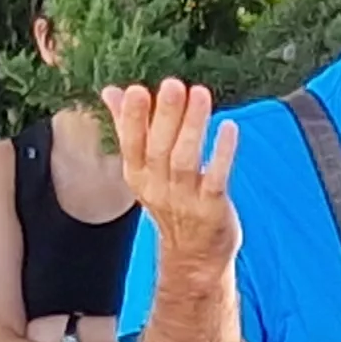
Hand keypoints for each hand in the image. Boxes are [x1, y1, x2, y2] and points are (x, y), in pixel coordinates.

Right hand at [97, 80, 239, 266]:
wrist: (193, 256)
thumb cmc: (170, 202)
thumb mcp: (144, 170)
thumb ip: (129, 128)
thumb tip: (111, 91)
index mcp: (138, 175)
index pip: (131, 144)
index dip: (131, 119)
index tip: (135, 90)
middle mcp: (157, 187)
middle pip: (159, 149)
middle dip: (165, 116)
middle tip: (173, 84)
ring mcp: (185, 199)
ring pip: (186, 160)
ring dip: (193, 127)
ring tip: (200, 94)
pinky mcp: (212, 209)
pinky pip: (216, 179)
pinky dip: (223, 154)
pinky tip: (229, 127)